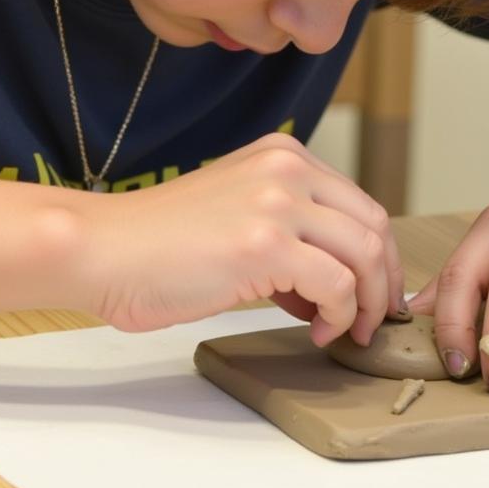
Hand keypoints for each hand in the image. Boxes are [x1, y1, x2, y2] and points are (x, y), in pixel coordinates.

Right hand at [85, 133, 405, 345]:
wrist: (104, 249)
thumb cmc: (160, 243)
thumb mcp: (238, 214)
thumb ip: (289, 234)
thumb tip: (334, 286)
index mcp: (282, 155)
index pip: (360, 203)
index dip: (377, 255)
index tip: (370, 293)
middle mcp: (287, 167)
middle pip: (374, 225)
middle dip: (383, 280)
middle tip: (371, 319)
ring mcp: (277, 201)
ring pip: (365, 254)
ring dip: (365, 303)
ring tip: (343, 331)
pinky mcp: (266, 243)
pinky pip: (337, 284)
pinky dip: (337, 315)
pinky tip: (315, 332)